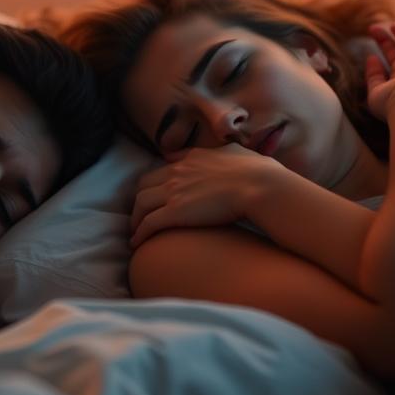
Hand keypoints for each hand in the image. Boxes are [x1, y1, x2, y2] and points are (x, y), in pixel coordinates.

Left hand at [130, 143, 281, 247]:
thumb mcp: (237, 152)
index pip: (163, 168)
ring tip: (136, 231)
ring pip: (141, 204)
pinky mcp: (175, 212)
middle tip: (141, 214)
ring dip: (136, 218)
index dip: (156, 182)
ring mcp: (174, 191)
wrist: (259, 186)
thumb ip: (224, 151)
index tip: (155, 193)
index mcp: (192, 158)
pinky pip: (148, 223)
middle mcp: (178, 171)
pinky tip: (136, 244)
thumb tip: (225, 150)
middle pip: (145, 184)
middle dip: (140, 200)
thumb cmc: (257, 172)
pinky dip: (139, 234)